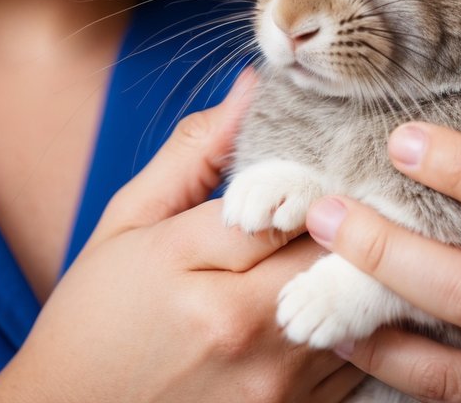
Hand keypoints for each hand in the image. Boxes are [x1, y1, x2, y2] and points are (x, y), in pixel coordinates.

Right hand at [0, 69, 363, 402]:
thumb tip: (252, 87)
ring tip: (364, 247)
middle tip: (366, 195)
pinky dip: (361, 329)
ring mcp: (268, 379)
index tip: (336, 163)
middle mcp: (238, 323)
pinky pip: (358, 361)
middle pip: (335, 252)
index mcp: (191, 262)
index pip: (292, 201)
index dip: (321, 179)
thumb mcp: (128, 223)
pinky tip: (344, 306)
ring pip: (359, 307)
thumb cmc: (94, 318)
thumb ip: (194, 154)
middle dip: (352, 222)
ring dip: (365, 274)